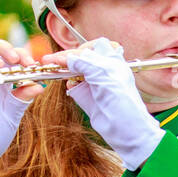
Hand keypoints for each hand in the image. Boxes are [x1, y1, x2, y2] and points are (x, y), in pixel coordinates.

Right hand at [50, 38, 162, 169]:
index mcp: (113, 62)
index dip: (80, 49)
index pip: (94, 47)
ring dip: (65, 69)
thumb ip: (84, 62)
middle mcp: (104, 71)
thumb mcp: (103, 73)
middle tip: (52, 60)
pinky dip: (69, 83)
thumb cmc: (122, 99)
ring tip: (53, 69)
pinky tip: (68, 84)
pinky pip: (74, 86)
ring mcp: (95, 84)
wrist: (125, 129)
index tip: (67, 56)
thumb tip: (68, 58)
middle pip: (82, 57)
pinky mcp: (87, 98)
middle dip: (68, 57)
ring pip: (76, 71)